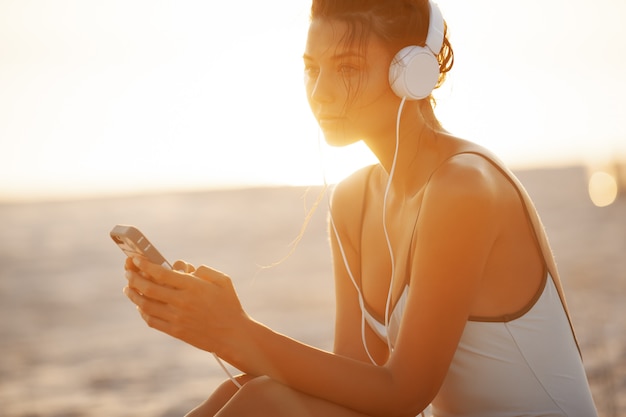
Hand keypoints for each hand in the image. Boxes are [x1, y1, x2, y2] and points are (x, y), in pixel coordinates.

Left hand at [123, 257, 247, 354]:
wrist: (233, 335)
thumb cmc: (229, 305)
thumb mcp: (223, 280)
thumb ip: (203, 269)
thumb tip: (183, 267)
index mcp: (193, 286)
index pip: (161, 272)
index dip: (145, 265)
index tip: (136, 259)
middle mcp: (182, 302)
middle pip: (148, 288)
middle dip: (134, 277)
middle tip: (127, 270)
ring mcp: (177, 318)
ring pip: (145, 304)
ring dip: (133, 294)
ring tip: (128, 287)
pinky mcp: (175, 331)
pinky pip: (151, 320)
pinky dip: (142, 311)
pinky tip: (140, 305)